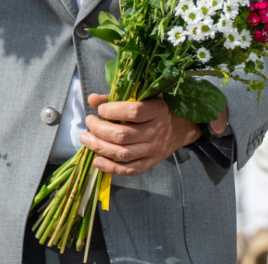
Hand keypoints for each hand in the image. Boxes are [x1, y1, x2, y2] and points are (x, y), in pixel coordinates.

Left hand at [80, 93, 219, 175]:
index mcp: (156, 110)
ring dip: (100, 147)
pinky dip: (112, 168)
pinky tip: (97, 161)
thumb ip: (117, 98)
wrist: (181, 127)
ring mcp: (154, 149)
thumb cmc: (157, 108)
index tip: (100, 109)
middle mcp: (156, 131)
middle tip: (88, 122)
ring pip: (124, 153)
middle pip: (124, 135)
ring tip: (86, 139)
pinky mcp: (151, 162)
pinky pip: (130, 169)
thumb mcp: (142, 97)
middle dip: (100, 130)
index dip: (114, 110)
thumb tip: (92, 99)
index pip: (134, 112)